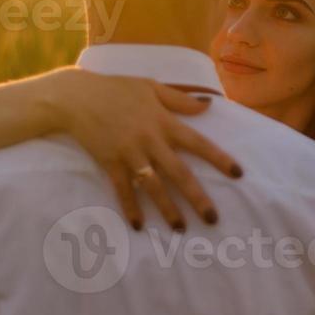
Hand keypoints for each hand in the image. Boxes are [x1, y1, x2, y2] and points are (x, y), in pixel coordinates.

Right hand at [48, 68, 243, 231]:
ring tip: (180, 228)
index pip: (198, 142)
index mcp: (163, 121)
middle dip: (197, 197)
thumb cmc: (116, 89)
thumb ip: (180, 99)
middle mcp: (150, 140)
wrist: (77, 97)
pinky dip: (130, 207)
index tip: (238, 174)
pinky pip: (123, 189)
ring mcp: (130, 153)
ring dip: (167, 208)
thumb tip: (208, 104)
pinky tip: (138, 225)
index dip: (219, 158)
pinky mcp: (110, 163)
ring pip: (153, 186)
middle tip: (212, 219)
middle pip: (179, 172)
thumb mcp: (151, 86)